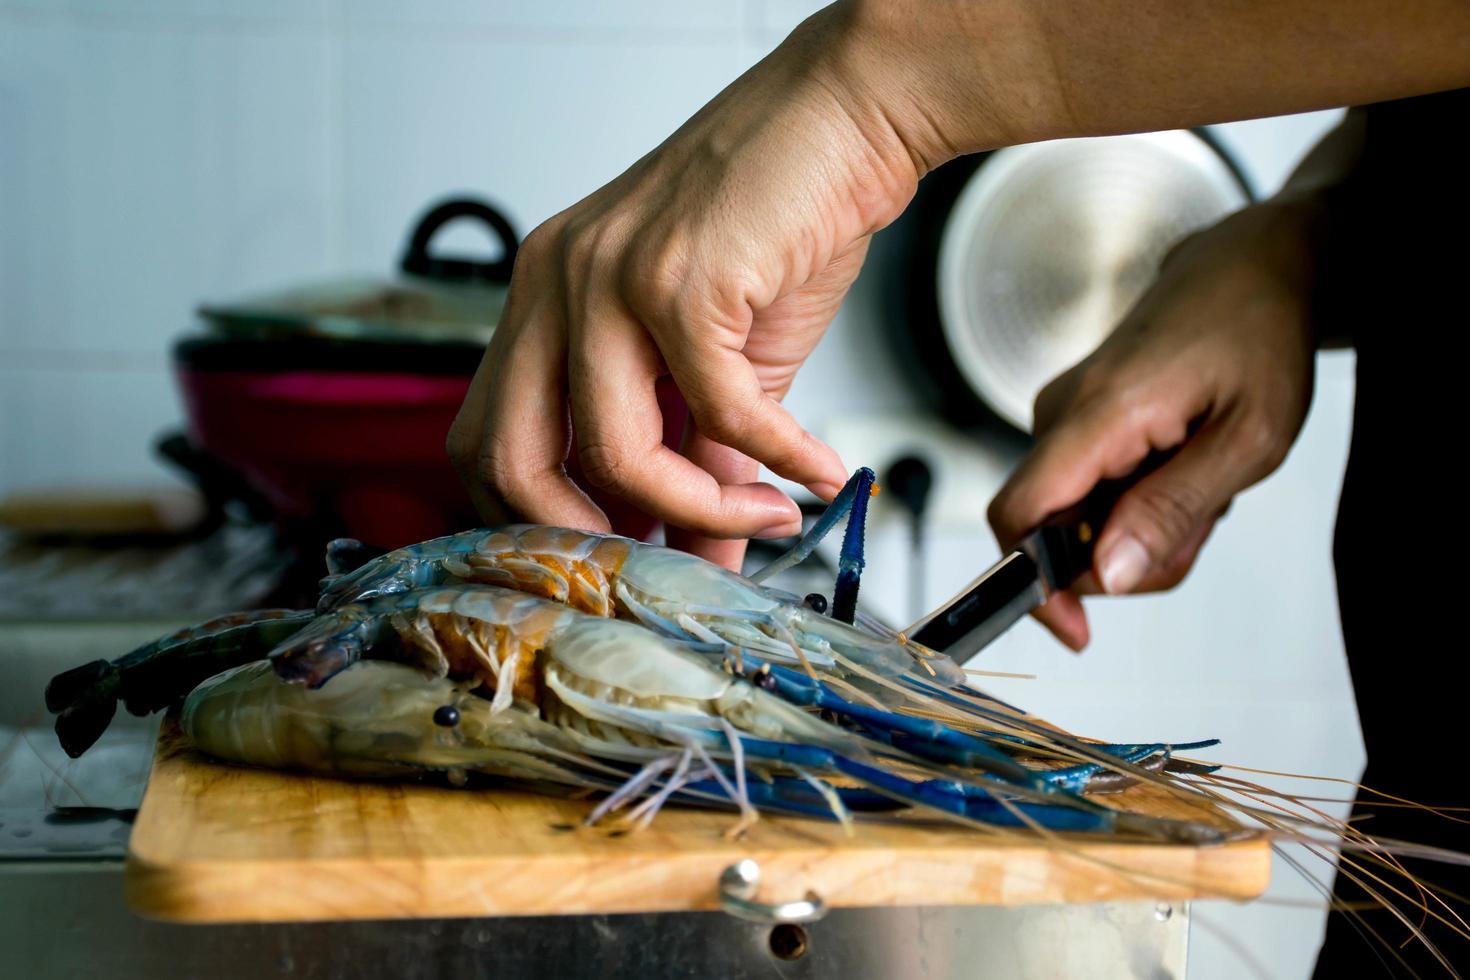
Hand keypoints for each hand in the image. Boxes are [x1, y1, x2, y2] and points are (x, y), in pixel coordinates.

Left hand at [448, 7, 927, 567]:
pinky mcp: (681, 277)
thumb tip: (704, 559)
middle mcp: (554, 283)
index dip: (536, 520)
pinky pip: (721, 412)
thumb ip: (700, 461)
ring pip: (615, 450)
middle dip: (583, 540)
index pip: (484, 440)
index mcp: (544, 299)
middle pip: (507, 459)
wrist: (844, 120)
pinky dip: (778, 459)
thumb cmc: (777, 226)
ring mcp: (607, 276)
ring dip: (702, 512)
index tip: (617, 559)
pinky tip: (816, 472)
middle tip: (662, 570)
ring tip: (769, 518)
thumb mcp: (722, 363)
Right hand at [987, 202, 1322, 649]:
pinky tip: (1183, 467)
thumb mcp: (1249, 438)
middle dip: (1124, 557)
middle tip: (1202, 525)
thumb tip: (1106, 574)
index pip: (1017, 516)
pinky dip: (1138, 502)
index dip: (1031, 584)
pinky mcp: (1077, 421)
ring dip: (1141, 528)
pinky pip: (1090, 491)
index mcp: (1097, 415)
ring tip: (1204, 482)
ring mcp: (1065, 416)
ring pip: (1078, 519)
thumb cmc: (1258, 334)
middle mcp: (1062, 415)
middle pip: (1054, 533)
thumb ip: (1173, 510)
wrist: (1251, 265)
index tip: (1077, 627)